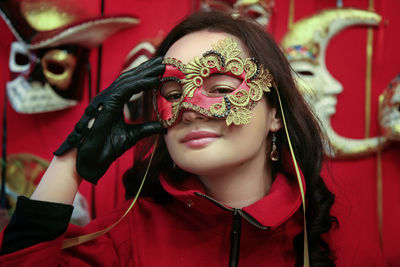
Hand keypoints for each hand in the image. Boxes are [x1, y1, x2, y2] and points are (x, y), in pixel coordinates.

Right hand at [54, 57, 164, 183]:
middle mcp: (109, 97)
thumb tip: (163, 127)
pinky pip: (126, 89)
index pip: (131, 84)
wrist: (92, 159)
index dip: (145, 76)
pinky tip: (154, 80)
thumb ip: (146, 128)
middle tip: (163, 61)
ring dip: (146, 72)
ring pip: (128, 80)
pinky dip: (141, 83)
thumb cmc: (106, 147)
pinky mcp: (107, 104)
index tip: (160, 71)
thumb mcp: (132, 135)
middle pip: (130, 77)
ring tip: (162, 66)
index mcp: (114, 102)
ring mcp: (106, 99)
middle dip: (147, 68)